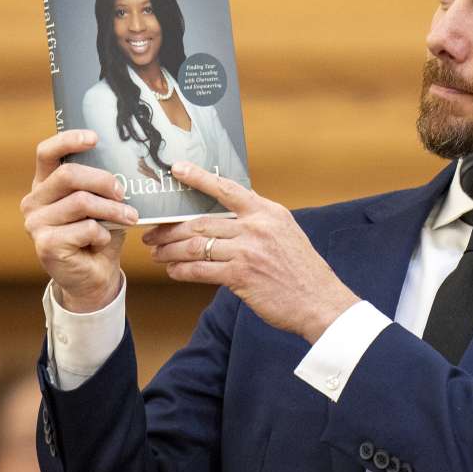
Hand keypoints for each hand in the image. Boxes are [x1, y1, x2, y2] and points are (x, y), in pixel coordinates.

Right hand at [21, 130, 138, 311]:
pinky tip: (103, 241)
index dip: (68, 140)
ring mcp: (35, 224)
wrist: (94, 276)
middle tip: (124, 193)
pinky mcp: (45, 245)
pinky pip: (85, 229)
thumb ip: (102, 185)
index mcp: (45, 185)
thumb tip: (126, 164)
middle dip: (103, 181)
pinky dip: (103, 234)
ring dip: (113, 210)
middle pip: (69, 175)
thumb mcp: (102, 204)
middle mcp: (34, 201)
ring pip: (82, 202)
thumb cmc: (99, 234)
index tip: (94, 138)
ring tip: (130, 218)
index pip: (46, 153)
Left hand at [143, 161, 359, 343]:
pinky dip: (183, 270)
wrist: (319, 301)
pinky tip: (174, 271)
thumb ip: (258, 221)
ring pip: (197, 245)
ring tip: (158, 254)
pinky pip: (202, 270)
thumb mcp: (286, 233)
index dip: (198, 178)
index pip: (227, 188)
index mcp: (268, 212)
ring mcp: (249, 250)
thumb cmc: (302, 271)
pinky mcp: (241, 276)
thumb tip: (230, 214)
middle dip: (171, 229)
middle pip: (202, 222)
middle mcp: (257, 226)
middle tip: (153, 234)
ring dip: (172, 250)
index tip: (177, 170)